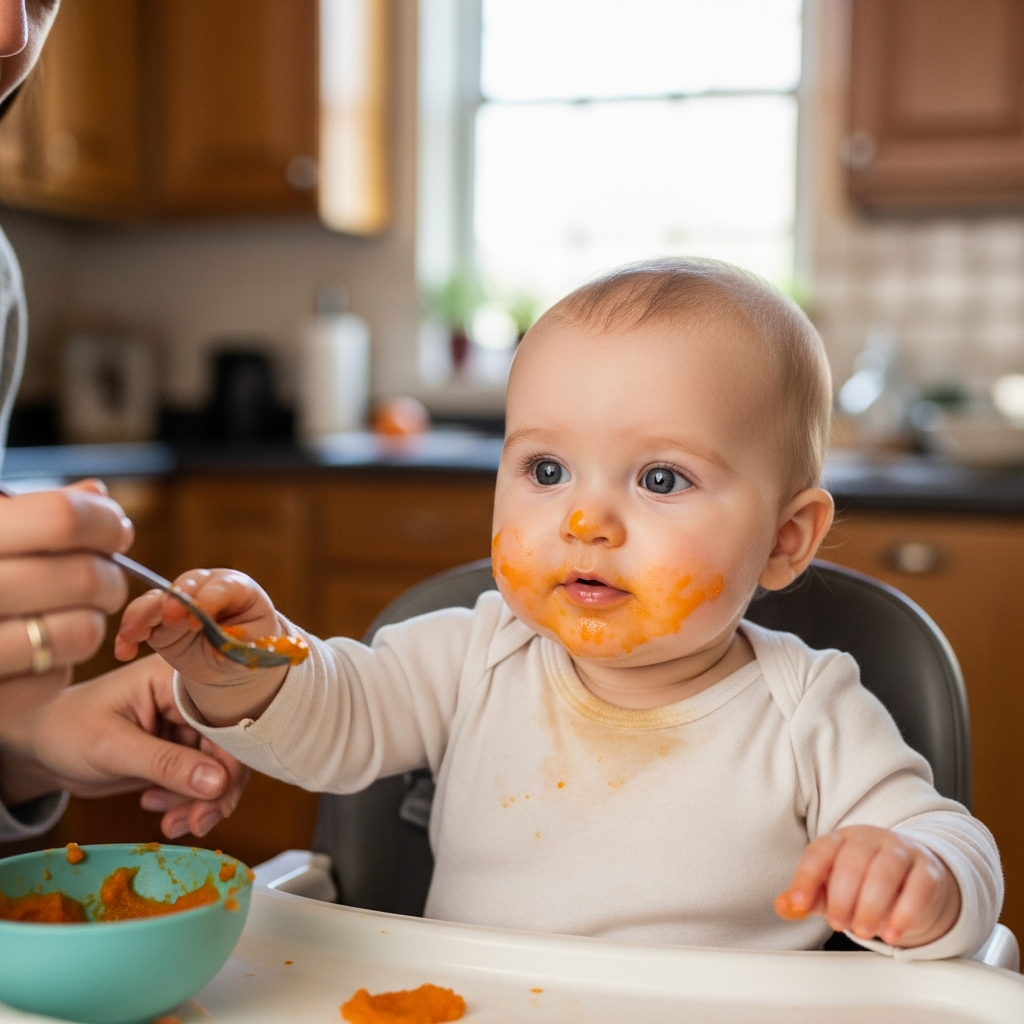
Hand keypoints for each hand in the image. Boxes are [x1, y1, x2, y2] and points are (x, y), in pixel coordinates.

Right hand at [0, 480, 132, 678]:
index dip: (103, 521)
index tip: (113, 530)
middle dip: (109, 576)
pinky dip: (56, 666)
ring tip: (70, 614)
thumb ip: (32, 511)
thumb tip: (94, 494)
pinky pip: (53, 679)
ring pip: (81, 632)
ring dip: (90, 622)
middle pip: (84, 577)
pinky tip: (35, 651)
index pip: (64, 517)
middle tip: (102, 577)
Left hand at [0, 655, 248, 838]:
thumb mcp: (113, 748)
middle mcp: (190, 697)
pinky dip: (188, 801)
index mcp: (176, 678)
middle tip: (196, 824)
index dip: (232, 756)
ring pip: (219, 766)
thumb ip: (166, 764)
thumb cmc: (66, 731)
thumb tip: (219, 783)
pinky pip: (203, 778)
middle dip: (216, 789)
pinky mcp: (181, 749)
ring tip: (172, 825)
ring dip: (202, 802)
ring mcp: (186, 723)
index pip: (225, 715)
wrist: (40, 749)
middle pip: (229, 744)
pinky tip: (156, 807)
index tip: (219, 797)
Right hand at [116, 568, 288, 725]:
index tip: (199, 620)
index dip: (210, 599)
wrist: (231, 656)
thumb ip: (238, 646)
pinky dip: (128, 634)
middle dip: (176, 599)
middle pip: (187, 584)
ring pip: (156, 598)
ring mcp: (179, 602)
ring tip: (132, 635)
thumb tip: (218, 650)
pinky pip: (139, 620)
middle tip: (170, 616)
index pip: (224, 586)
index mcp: (237, 588)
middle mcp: (205, 587)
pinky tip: (124, 651)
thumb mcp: (255, 648)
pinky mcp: (158, 620)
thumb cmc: (250, 645)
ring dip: (142, 614)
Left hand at [775, 825, 961, 947]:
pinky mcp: (928, 871)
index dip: (806, 878)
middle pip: (852, 861)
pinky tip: (892, 933)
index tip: (799, 904)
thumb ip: (809, 897)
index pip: (820, 852)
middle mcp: (870, 839)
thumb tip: (783, 906)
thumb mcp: (834, 888)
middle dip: (841, 897)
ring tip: (861, 931)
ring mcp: (901, 852)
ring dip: (870, 905)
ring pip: (884, 871)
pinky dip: (904, 913)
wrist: (916, 879)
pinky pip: (918, 887)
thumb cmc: (867, 883)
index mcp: (842, 839)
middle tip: (837, 923)